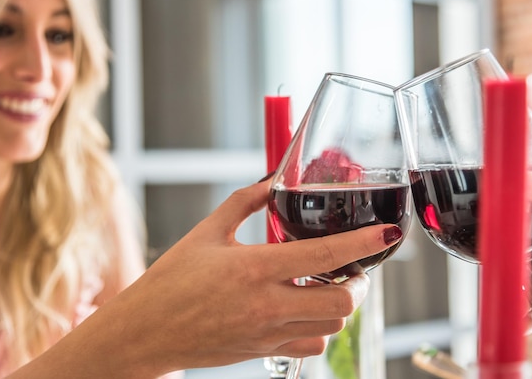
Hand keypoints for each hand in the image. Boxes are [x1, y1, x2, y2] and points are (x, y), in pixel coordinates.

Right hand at [10, 178, 401, 377]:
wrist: (145, 332)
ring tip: (329, 282)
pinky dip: (320, 326)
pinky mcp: (264, 351)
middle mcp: (267, 305)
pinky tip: (305, 307)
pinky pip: (312, 345)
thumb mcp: (207, 231)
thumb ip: (246, 202)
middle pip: (343, 301)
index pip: (325, 254)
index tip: (386, 233)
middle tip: (352, 265)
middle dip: (359, 281)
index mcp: (254, 268)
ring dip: (341, 302)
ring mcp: (268, 333)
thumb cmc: (171, 280)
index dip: (363, 243)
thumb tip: (273, 180)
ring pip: (333, 325)